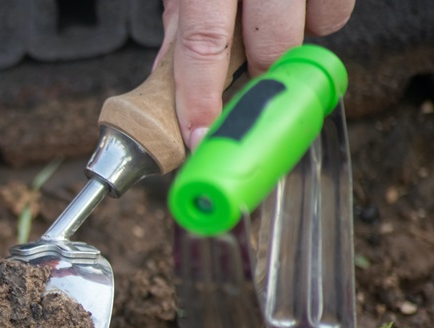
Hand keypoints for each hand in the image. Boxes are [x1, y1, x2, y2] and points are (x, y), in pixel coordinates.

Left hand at [157, 0, 354, 148]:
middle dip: (261, 71)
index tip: (200, 135)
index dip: (201, 97)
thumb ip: (180, 19)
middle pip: (272, 44)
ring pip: (319, 26)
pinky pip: (337, 8)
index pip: (203, 42)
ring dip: (297, 36)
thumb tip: (169, 78)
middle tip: (248, 72)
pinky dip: (319, 13)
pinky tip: (296, 0)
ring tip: (273, 15)